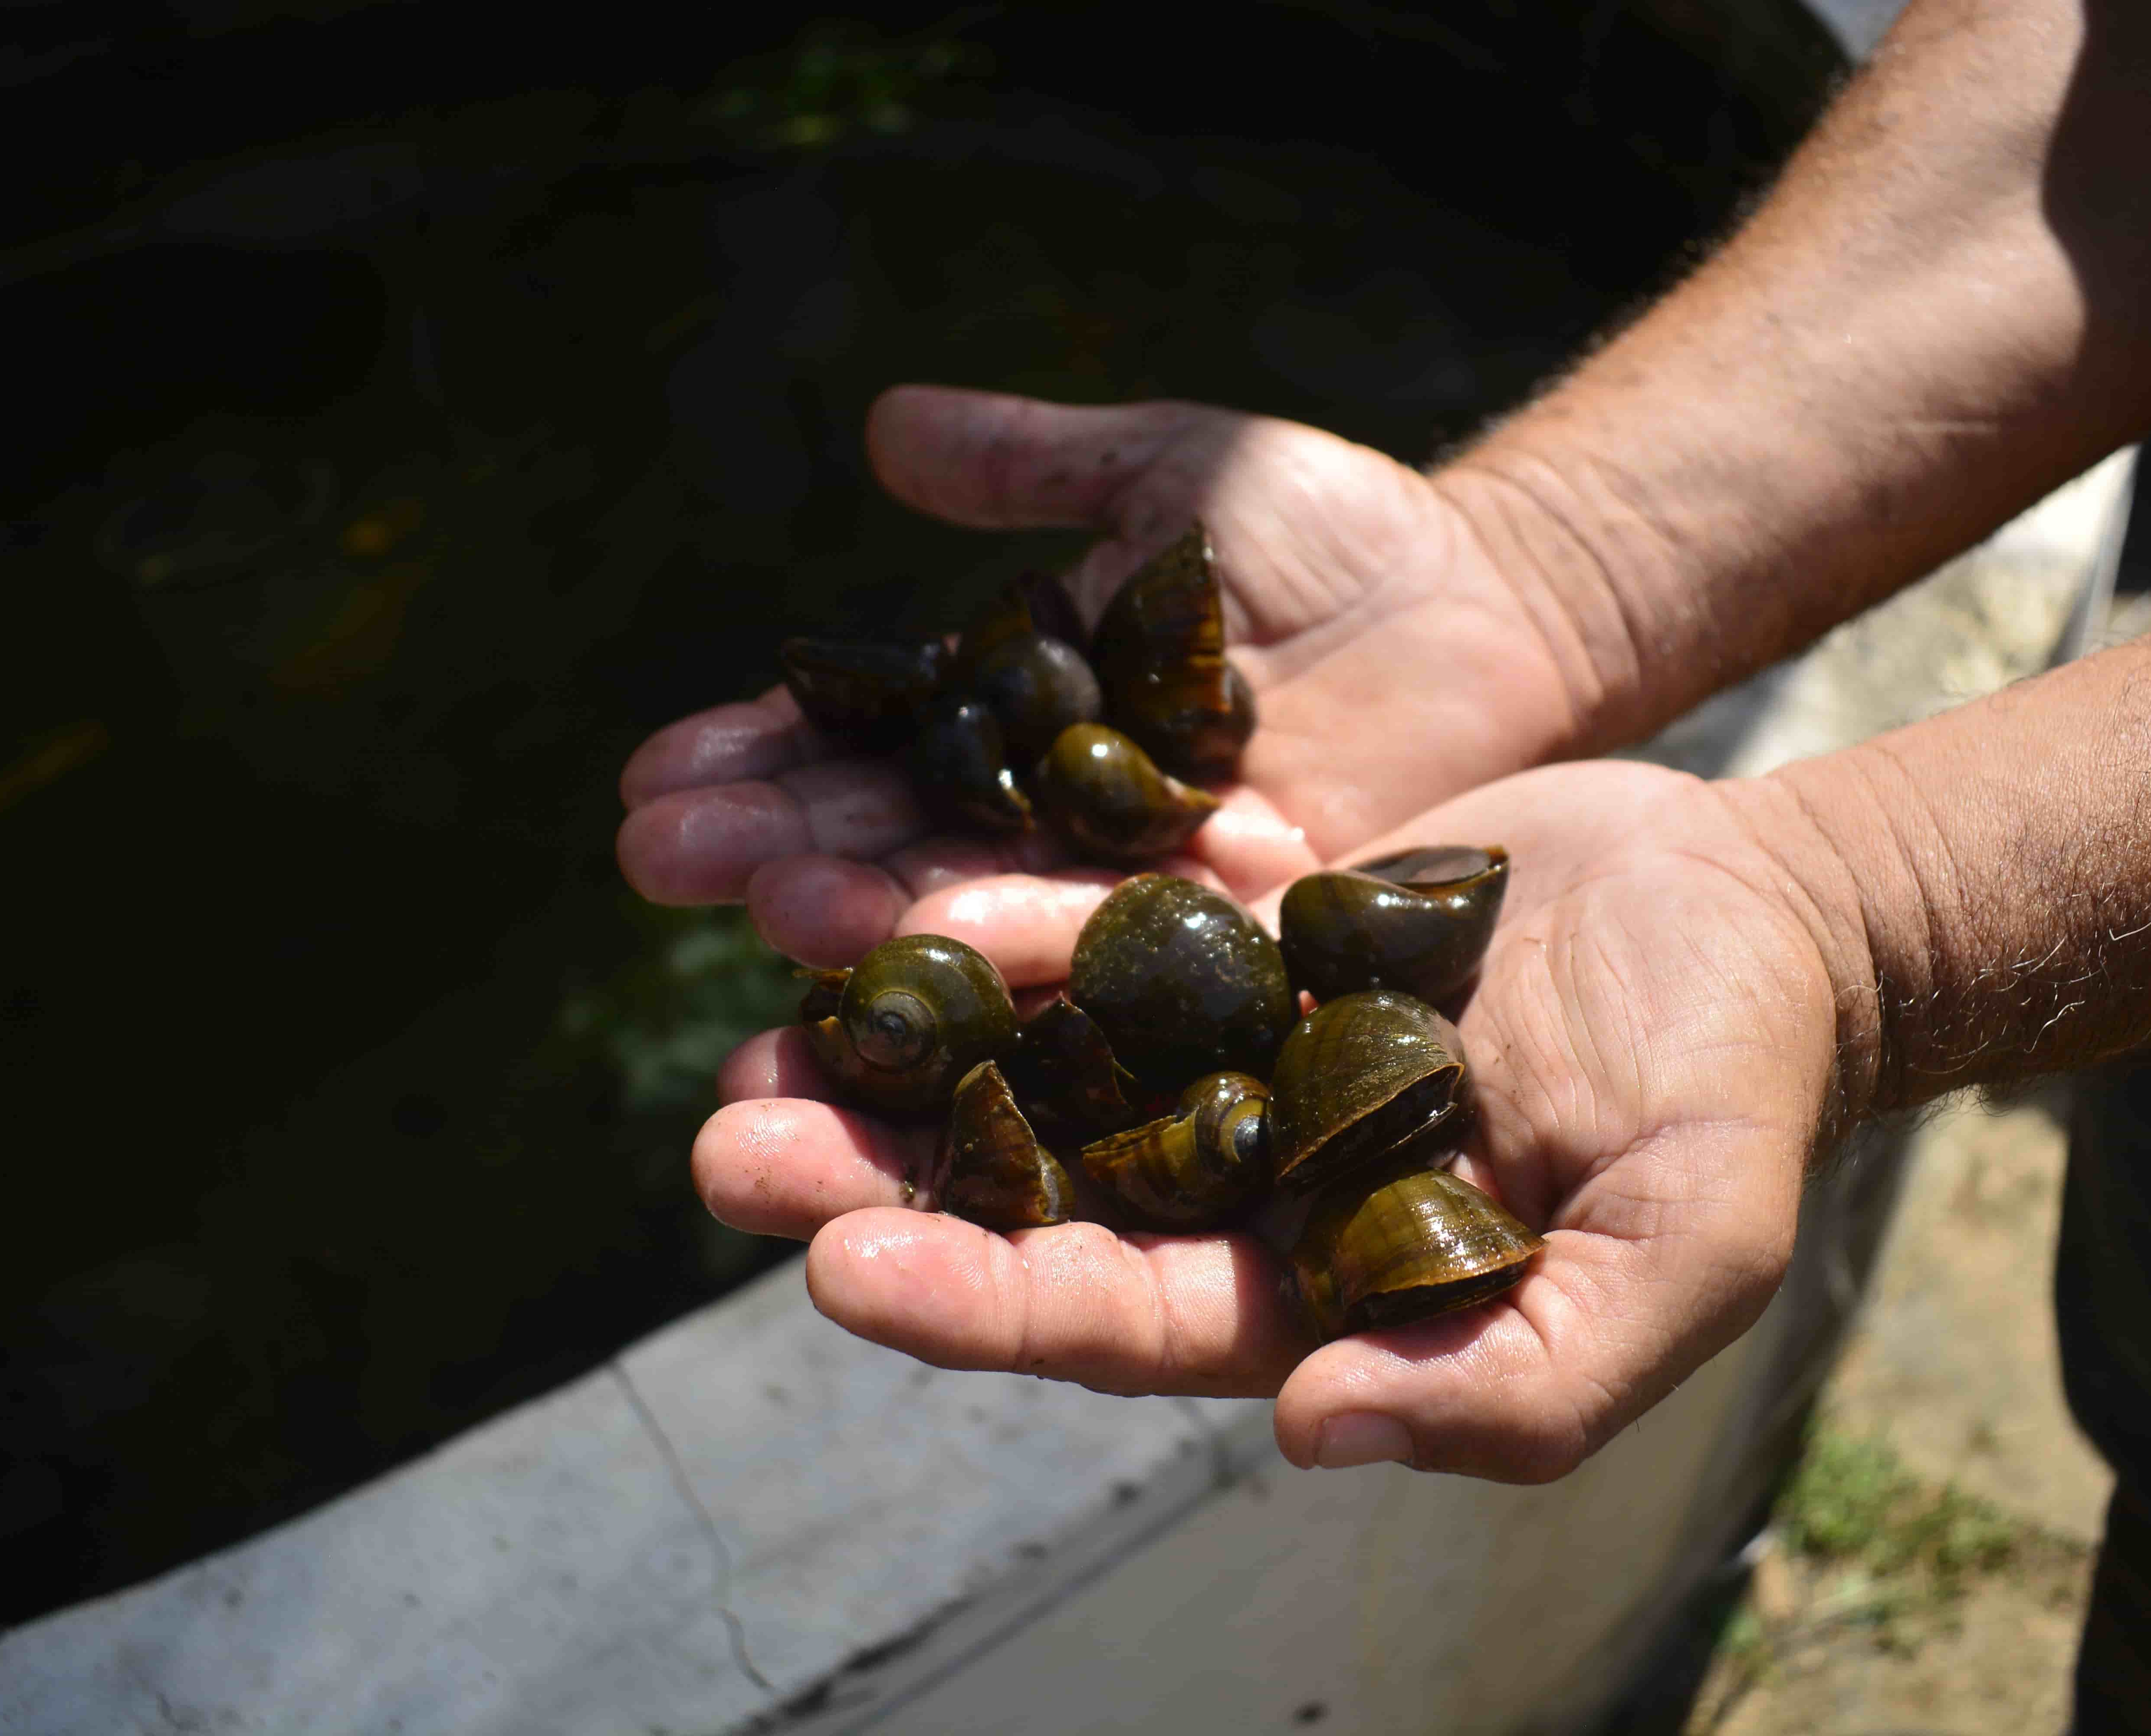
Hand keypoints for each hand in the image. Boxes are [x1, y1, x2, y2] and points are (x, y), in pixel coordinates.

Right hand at [615, 385, 1612, 965]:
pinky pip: (1127, 946)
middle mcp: (1066, 828)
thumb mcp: (1164, 475)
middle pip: (898, 849)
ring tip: (765, 904)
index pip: (865, 753)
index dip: (761, 763)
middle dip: (776, 851)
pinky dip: (1029, 948)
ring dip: (873, 917)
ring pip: (987, 916)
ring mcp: (1151, 888)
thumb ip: (1031, 466)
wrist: (1498, 592)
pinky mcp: (1247, 930)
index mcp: (1024, 732)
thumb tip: (883, 426)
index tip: (652, 777)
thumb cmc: (1333, 532)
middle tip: (656, 854)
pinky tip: (934, 951)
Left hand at [691, 759, 1847, 1482]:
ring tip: (750, 1032)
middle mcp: (1250, 1182)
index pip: (1121, 1319)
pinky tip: (876, 896)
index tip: (843, 1275)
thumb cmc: (1736, 1106)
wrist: (1762, 925)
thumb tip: (1314, 1437)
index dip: (984, 1305)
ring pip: (1035, 1065)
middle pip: (1034, 1199)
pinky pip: (1097, 929)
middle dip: (881, 1185)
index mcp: (1323, 1289)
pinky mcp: (1247, 933)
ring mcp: (1238, 1054)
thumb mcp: (1678, 1261)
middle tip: (726, 1149)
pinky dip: (996, 918)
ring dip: (902, 1052)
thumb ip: (1521, 1380)